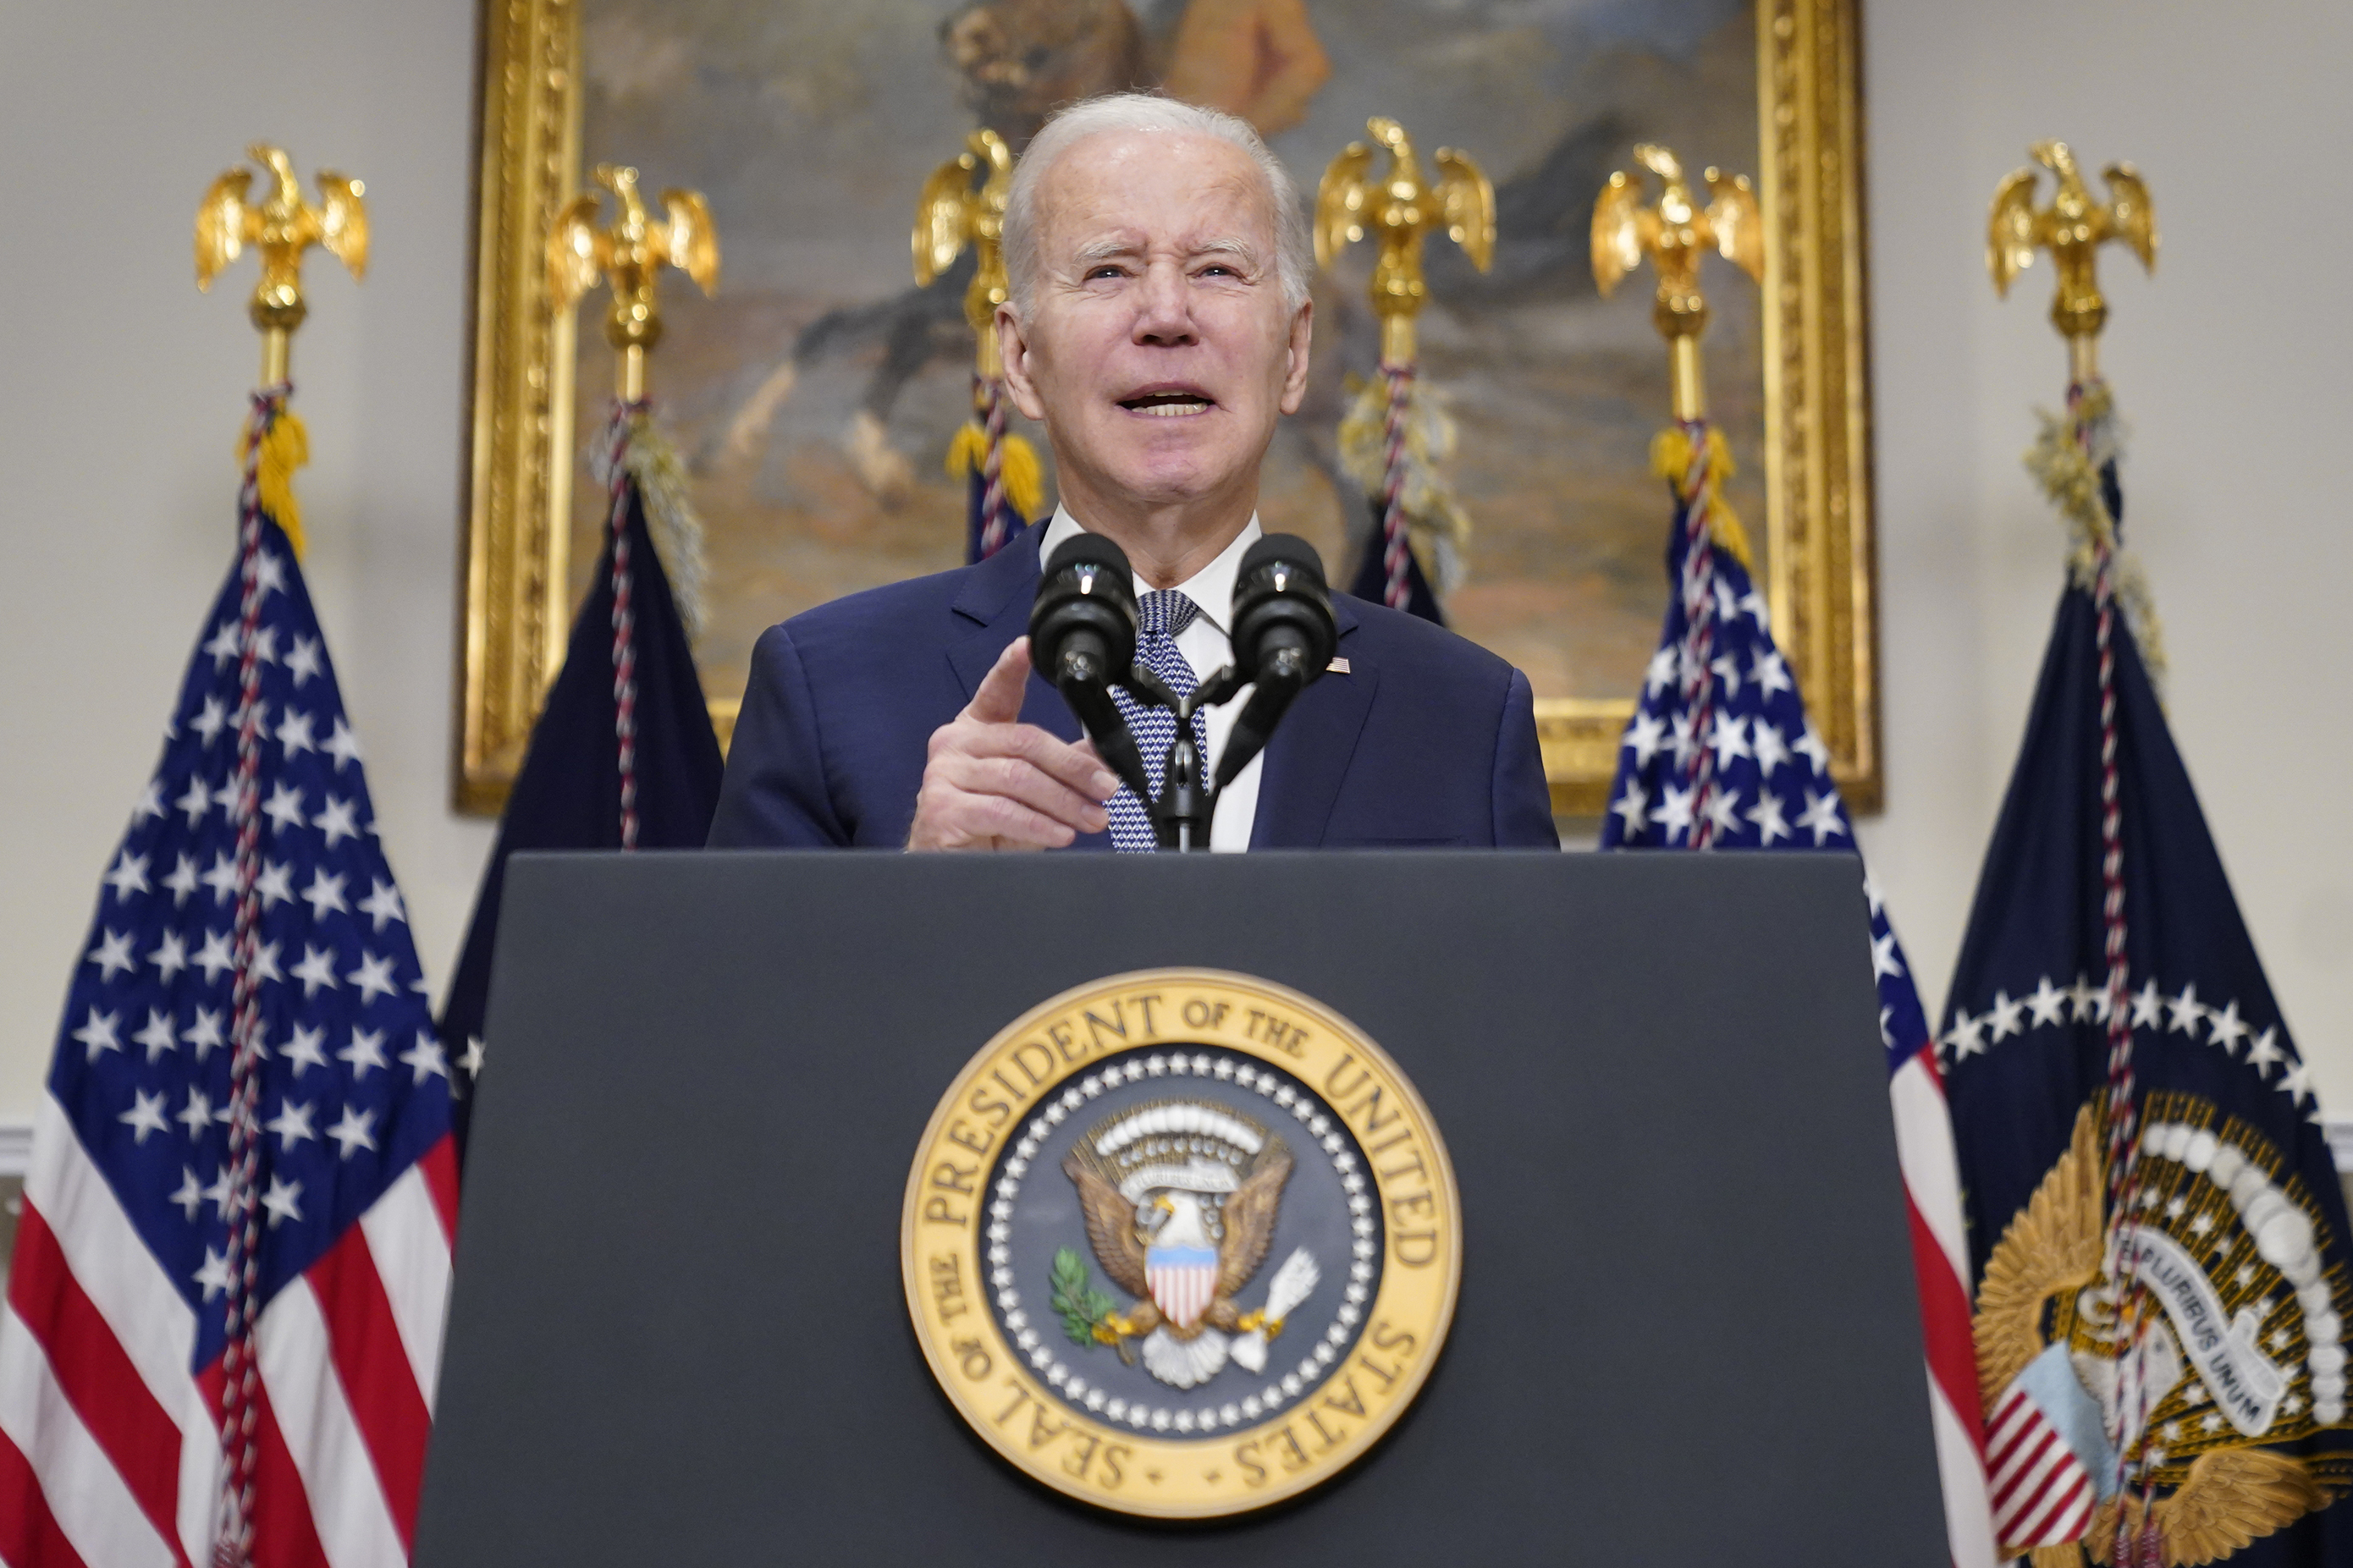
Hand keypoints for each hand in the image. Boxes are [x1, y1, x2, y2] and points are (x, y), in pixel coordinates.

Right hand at [907, 637, 1119, 849]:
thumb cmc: (986, 826)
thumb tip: (1101, 753)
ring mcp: (943, 774)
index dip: (1010, 668)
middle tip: (1106, 788)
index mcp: (975, 730)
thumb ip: (1061, 767)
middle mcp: (955, 744)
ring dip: (1064, 801)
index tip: (1027, 647)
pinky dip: (1037, 824)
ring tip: (1093, 818)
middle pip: (1026, 742)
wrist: (949, 866)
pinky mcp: (942, 808)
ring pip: (1018, 778)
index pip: (995, 692)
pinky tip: (1060, 833)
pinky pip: (1001, 810)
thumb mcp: (1030, 792)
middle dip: (1074, 767)